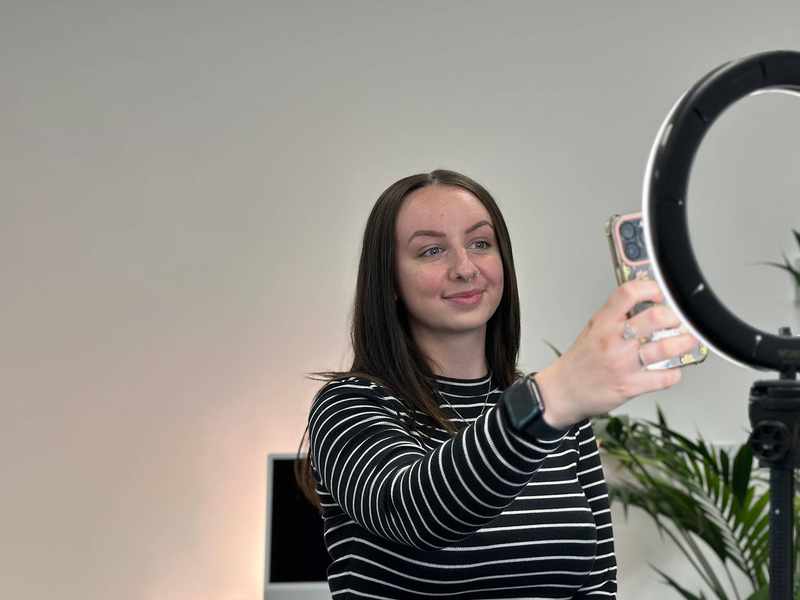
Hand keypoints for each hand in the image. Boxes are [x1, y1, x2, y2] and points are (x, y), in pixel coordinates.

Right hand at [535, 279, 701, 428]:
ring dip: (685, 343)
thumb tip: (644, 305)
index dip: (650, 289)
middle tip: (678, 321)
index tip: (660, 294)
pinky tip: (672, 370)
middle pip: (655, 317)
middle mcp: (613, 340)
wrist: (562, 392)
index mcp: (603, 323)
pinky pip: (664, 377)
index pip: (628, 293)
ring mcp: (623, 363)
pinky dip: (674, 373)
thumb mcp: (591, 330)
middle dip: (675, 317)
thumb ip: (615, 318)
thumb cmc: (579, 362)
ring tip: (688, 341)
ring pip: (666, 347)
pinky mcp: (630, 386)